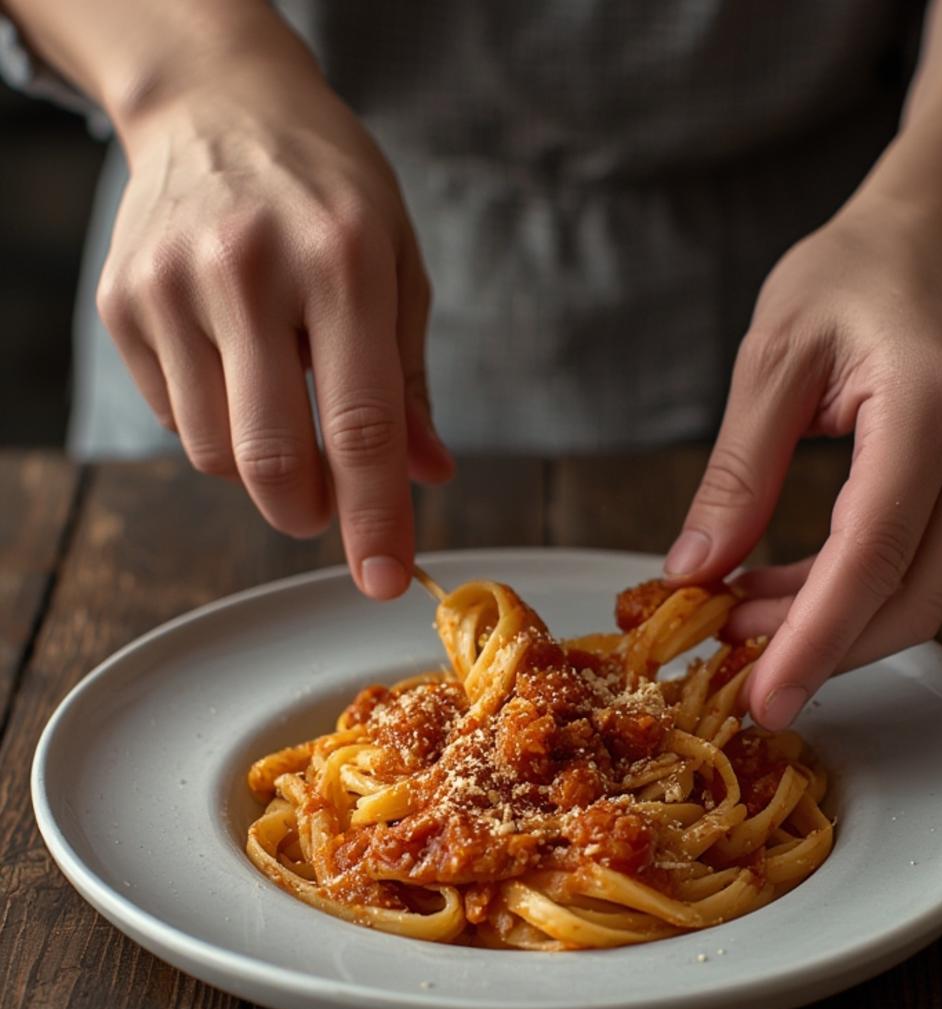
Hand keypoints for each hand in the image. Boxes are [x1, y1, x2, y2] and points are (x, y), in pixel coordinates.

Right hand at [97, 31, 451, 598]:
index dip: (374, 517)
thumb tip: (427, 475)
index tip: (385, 578)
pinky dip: (214, 423)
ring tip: (280, 399)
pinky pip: (174, 419)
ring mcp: (173, 284)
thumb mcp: (398, 266)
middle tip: (325, 506)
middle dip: (307, 511)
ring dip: (260, 465)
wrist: (220, 104)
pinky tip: (233, 365)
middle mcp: (250, 268)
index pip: (362, 425)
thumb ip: (410, 380)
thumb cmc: (328, 193)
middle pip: (271, 459)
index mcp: (342, 258)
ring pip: (216, 453)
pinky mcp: (122, 302)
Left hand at [664, 168, 941, 727]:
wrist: (939, 236)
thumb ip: (736, 473)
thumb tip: (695, 572)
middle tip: (730, 660)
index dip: (813, 640)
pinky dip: (850, 599)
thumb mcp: (772, 357)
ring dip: (827, 627)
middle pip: (907, 601)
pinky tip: (786, 590)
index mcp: (932, 408)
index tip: (761, 699)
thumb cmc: (854, 274)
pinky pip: (921, 573)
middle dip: (815, 648)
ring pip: (917, 599)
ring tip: (742, 615)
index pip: (872, 557)